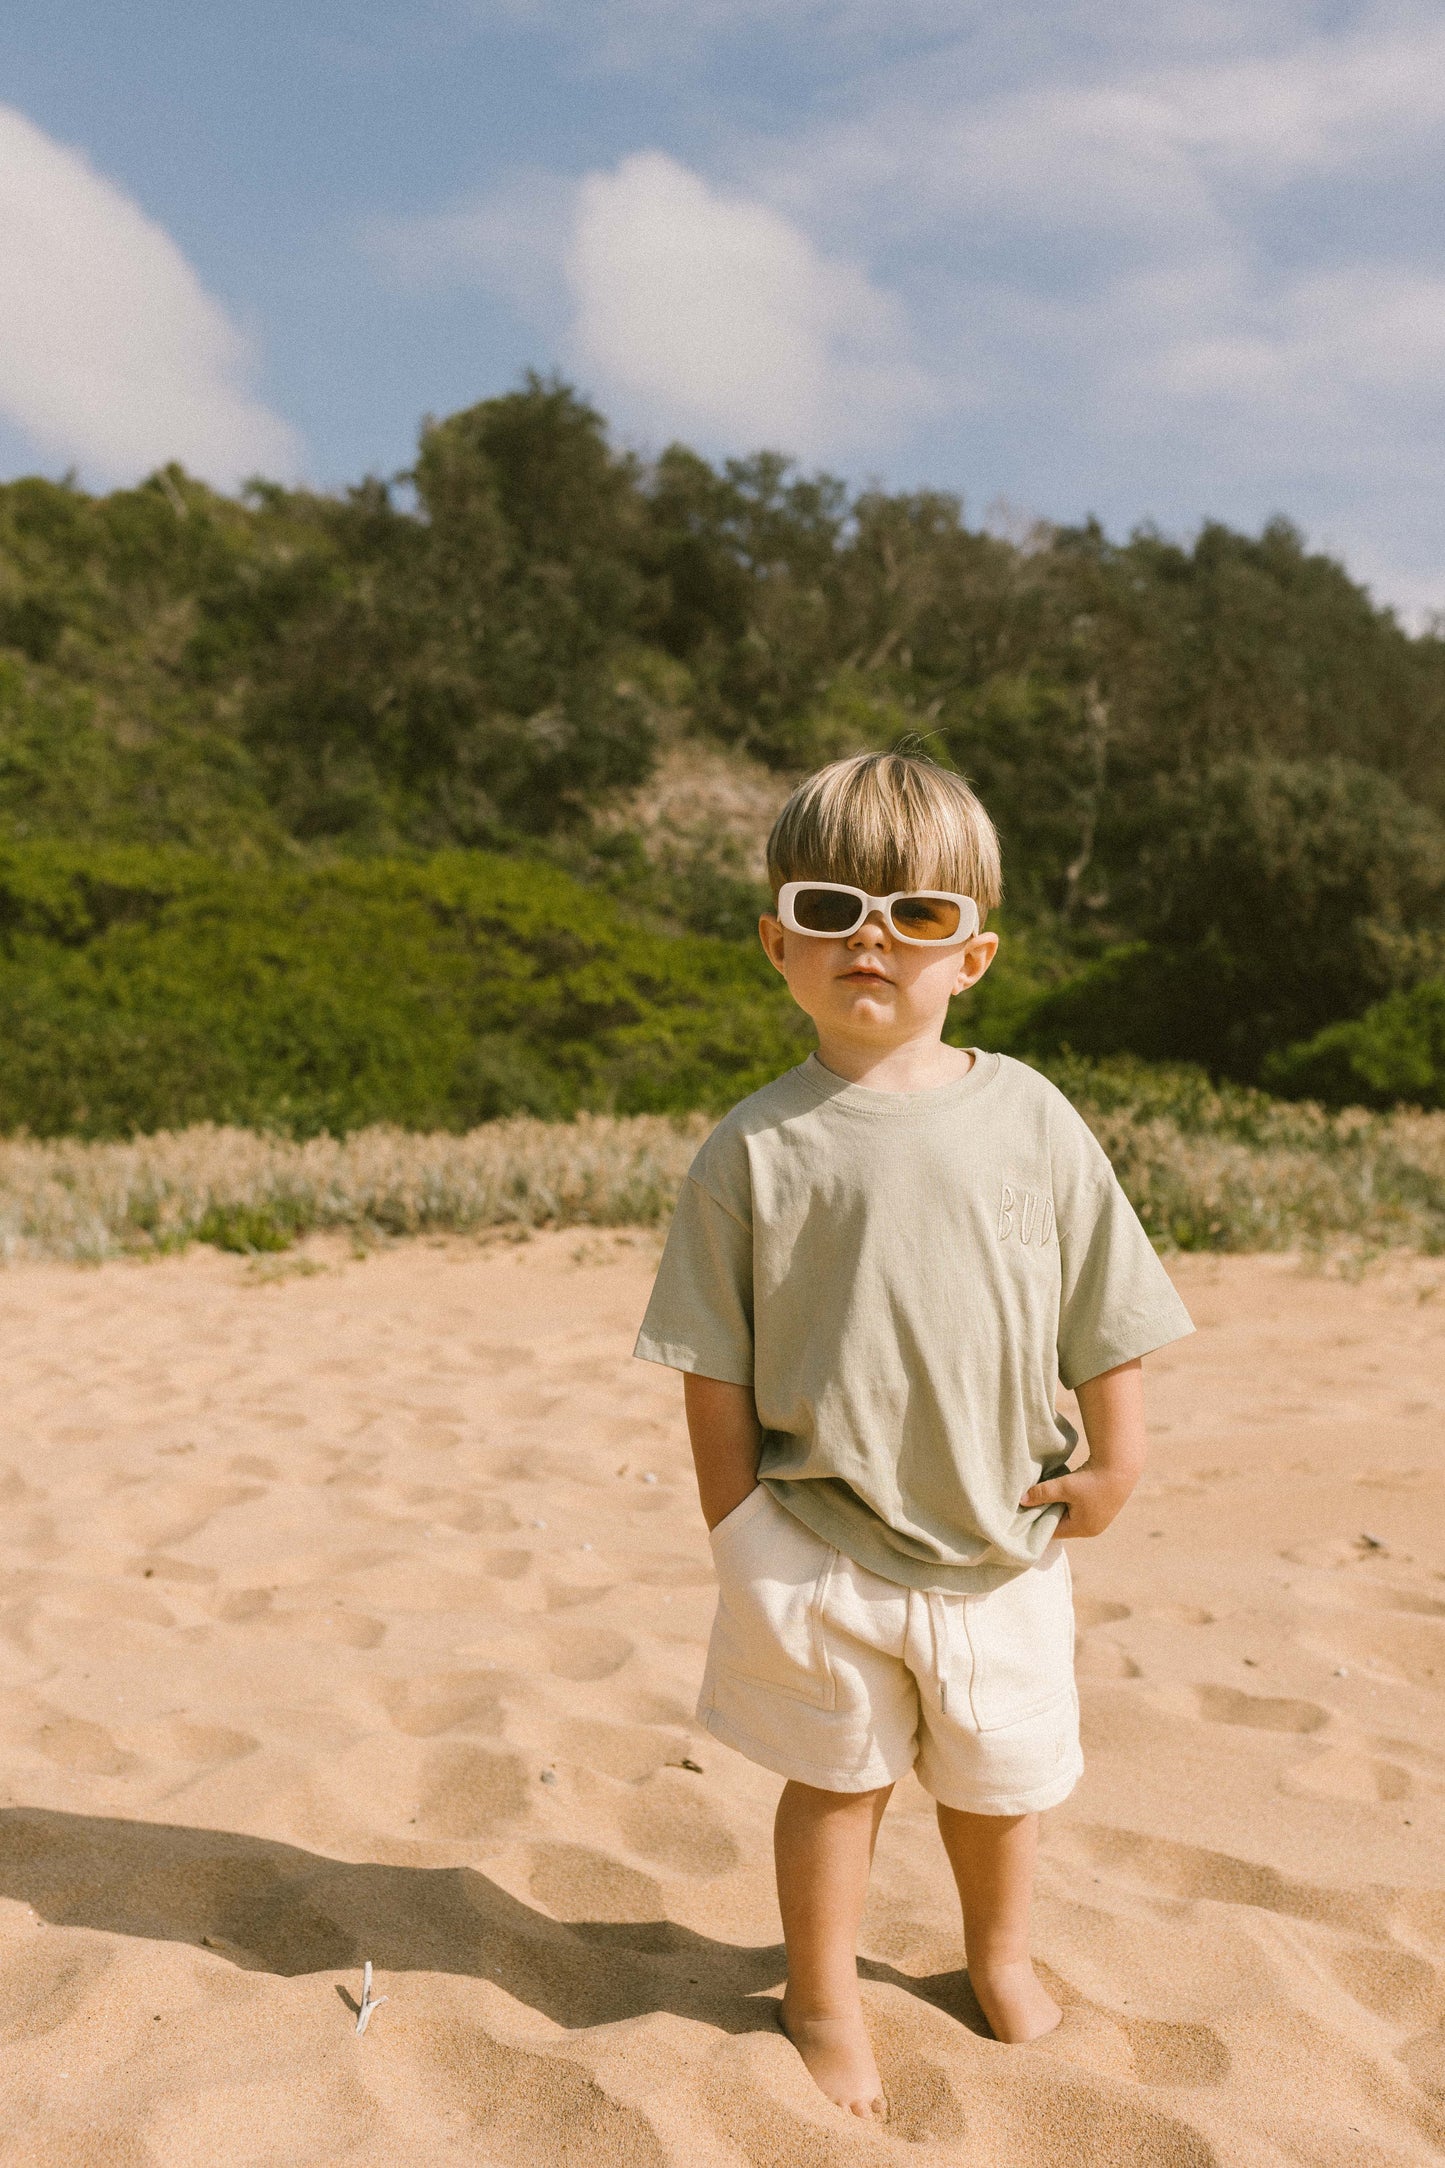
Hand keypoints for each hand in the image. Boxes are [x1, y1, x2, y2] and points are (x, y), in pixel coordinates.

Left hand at [1019, 1463, 1136, 1537]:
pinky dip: (1069, 1502)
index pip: (1053, 1532)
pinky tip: (1062, 1491)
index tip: (1024, 1514)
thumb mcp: (1063, 1486)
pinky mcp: (1102, 1507)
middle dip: (1047, 1514)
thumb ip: (1041, 1494)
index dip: (1038, 1523)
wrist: (1121, 1466)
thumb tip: (1021, 1500)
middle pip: (1061, 1525)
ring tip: (1045, 1497)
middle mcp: (1091, 1528)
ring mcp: (1098, 1519)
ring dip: (1059, 1506)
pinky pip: (1079, 1509)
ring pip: (1070, 1516)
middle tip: (1032, 1504)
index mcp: (1082, 1529)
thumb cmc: (1091, 1479)